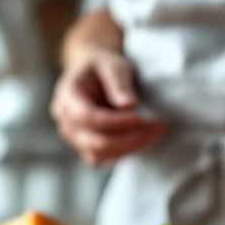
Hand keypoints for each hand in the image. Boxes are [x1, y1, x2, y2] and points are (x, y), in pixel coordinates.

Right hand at [50, 48, 166, 164]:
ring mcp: (74, 138)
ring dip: (130, 148)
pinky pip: (104, 159)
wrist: (95, 74)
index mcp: (67, 96)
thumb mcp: (113, 65)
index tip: (140, 118)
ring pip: (99, 155)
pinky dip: (126, 152)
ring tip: (156, 131)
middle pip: (93, 142)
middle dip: (129, 139)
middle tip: (159, 127)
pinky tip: (145, 138)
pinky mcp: (86, 148)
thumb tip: (128, 105)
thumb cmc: (103, 67)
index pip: (86, 117)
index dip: (114, 122)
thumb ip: (118, 82)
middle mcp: (66, 122)